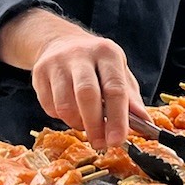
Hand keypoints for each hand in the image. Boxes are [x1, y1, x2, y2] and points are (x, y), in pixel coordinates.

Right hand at [0, 9, 144, 148]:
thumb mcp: (118, 72)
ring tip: (85, 125)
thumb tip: (145, 124)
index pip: (114, 88)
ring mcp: (56, 63)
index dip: (118, 118)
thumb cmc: (96, 64)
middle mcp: (80, 54)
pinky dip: (61, 118)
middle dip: (95, 125)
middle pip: (87, 95)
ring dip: (77, 123)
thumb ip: (130, 98)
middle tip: (101, 143)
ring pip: (65, 105)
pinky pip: (50, 107)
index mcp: (107, 53)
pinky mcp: (38, 73)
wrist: (59, 42)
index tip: (118, 140)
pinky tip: (70, 112)